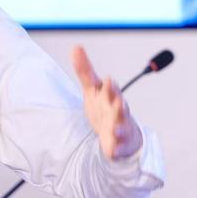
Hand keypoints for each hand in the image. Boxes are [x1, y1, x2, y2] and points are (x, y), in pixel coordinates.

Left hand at [70, 46, 142, 160]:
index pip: (109, 88)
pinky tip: (111, 150)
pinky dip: (115, 149)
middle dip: (118, 101)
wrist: (120, 134)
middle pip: (119, 105)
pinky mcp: (118, 144)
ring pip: (121, 126)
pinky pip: (117, 147)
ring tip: (114, 129)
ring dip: (119, 126)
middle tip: (117, 99)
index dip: (108, 85)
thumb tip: (75, 47)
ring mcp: (119, 127)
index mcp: (110, 96)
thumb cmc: (105, 107)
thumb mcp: (92, 89)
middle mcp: (117, 110)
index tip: (107, 79)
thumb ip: (85, 70)